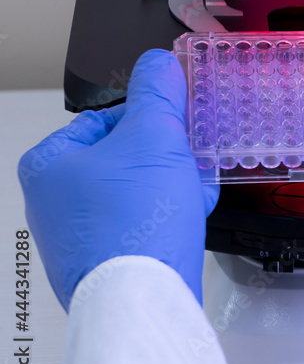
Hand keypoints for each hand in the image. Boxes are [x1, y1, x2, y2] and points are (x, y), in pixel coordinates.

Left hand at [18, 50, 219, 310]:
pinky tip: (187, 221)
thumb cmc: (134, 224)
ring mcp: (77, 237)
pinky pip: (139, 227)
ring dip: (170, 188)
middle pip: (122, 159)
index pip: (104, 119)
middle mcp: (53, 203)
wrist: (142, 299)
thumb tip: (159, 63)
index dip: (150, 119)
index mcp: (48, 164)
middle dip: (165, 158)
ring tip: (194, 192)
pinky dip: (165, 219)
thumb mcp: (155, 136)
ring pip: (134, 194)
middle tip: (190, 161)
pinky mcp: (103, 264)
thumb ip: (158, 92)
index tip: (177, 126)